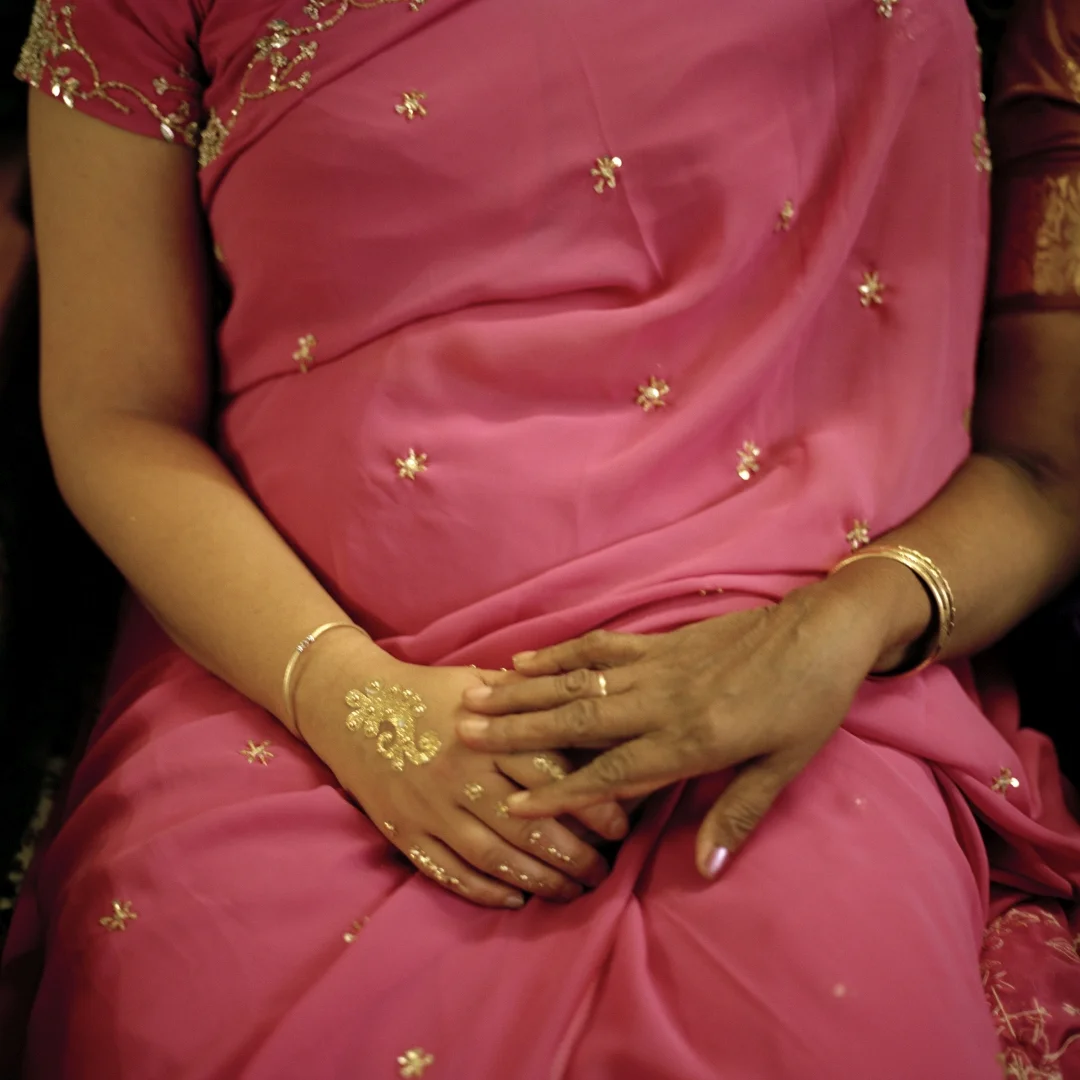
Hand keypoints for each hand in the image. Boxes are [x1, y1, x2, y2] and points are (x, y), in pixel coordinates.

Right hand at [296, 653, 628, 908]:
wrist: (349, 706)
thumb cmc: (428, 692)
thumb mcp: (479, 682)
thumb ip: (529, 698)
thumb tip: (586, 703)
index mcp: (483, 734)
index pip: (548, 775)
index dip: (589, 804)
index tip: (620, 825)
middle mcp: (458, 774)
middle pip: (526, 824)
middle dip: (571, 855)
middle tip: (603, 870)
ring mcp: (429, 808)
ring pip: (492, 856)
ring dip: (537, 879)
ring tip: (571, 891)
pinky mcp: (404, 833)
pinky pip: (449, 872)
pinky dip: (484, 891)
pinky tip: (516, 899)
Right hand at [456, 585, 883, 878]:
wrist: (823, 631)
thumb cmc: (808, 705)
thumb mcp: (783, 767)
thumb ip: (736, 815)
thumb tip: (705, 870)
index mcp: (692, 741)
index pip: (613, 774)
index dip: (560, 793)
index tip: (511, 804)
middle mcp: (663, 702)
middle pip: (577, 722)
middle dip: (517, 731)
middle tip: (463, 734)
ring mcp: (657, 666)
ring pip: (577, 681)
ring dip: (524, 690)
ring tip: (476, 694)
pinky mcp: (660, 641)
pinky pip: (600, 647)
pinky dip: (560, 652)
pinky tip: (526, 657)